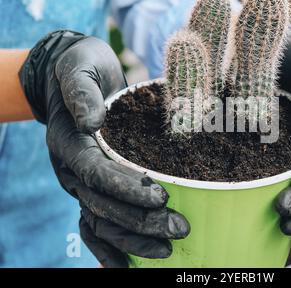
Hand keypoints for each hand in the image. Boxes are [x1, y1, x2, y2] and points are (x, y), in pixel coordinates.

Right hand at [19, 30, 189, 266]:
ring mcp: (83, 182)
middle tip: (179, 228)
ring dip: (134, 239)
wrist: (74, 75)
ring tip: (168, 249)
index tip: (160, 196)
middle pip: (104, 205)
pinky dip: (112, 247)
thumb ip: (82, 93)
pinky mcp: (95, 185)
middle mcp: (73, 169)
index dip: (126, 188)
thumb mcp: (79, 67)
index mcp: (69, 143)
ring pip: (102, 221)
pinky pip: (97, 224)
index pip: (97, 173)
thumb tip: (92, 122)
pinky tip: (131, 264)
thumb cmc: (81, 68)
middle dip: (141, 220)